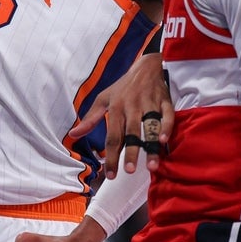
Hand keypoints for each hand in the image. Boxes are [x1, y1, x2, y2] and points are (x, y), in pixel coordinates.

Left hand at [70, 53, 172, 177]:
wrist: (147, 66)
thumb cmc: (123, 87)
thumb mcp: (103, 99)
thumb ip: (90, 118)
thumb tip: (73, 135)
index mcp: (116, 107)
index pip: (112, 136)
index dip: (111, 157)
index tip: (111, 175)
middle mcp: (132, 106)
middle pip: (131, 132)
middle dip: (131, 152)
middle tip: (129, 171)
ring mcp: (149, 104)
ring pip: (150, 126)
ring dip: (151, 145)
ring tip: (152, 166)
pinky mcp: (165, 101)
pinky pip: (167, 115)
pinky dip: (167, 127)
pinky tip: (164, 141)